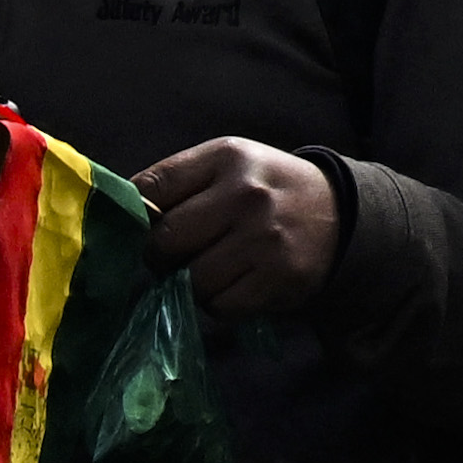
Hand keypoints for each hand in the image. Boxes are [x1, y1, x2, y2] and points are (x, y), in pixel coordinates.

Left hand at [138, 138, 344, 320]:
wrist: (344, 215)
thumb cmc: (269, 191)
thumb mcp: (231, 167)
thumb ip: (178, 185)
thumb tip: (119, 222)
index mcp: (228, 157)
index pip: (149, 189)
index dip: (136, 216)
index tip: (147, 227)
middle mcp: (247, 194)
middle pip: (162, 241)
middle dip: (162, 255)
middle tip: (182, 253)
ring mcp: (264, 238)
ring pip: (188, 280)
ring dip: (192, 283)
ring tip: (216, 267)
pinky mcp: (278, 278)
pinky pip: (218, 306)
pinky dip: (220, 302)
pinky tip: (239, 283)